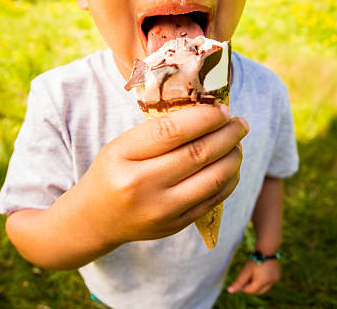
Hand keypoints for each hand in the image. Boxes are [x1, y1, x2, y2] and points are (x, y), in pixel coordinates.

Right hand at [82, 104, 247, 249]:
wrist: (96, 218)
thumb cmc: (113, 170)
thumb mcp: (122, 144)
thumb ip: (157, 130)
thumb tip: (206, 112)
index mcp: (124, 156)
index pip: (172, 131)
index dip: (204, 118)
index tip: (222, 109)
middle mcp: (141, 185)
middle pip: (197, 154)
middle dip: (227, 135)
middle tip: (240, 123)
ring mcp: (160, 210)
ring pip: (212, 179)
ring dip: (233, 158)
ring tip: (237, 143)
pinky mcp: (175, 226)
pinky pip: (213, 201)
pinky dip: (229, 180)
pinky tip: (231, 166)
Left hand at [228, 259, 280, 294]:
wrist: (267, 247)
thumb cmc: (255, 258)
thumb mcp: (246, 270)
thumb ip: (239, 281)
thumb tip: (230, 291)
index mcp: (263, 281)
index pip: (251, 291)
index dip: (244, 288)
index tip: (241, 282)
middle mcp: (271, 282)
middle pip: (259, 291)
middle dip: (251, 288)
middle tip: (246, 280)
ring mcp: (275, 279)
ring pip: (264, 288)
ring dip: (258, 284)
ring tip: (253, 274)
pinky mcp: (278, 276)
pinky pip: (269, 282)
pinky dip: (264, 281)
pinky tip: (259, 272)